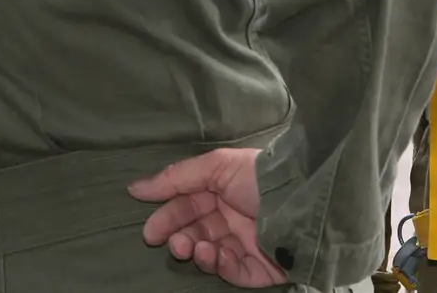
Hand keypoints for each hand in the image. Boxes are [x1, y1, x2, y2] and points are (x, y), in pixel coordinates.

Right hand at [128, 147, 288, 287]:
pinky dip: (218, 264)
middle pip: (196, 232)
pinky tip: (214, 253)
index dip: (168, 217)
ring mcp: (246, 244)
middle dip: (179, 237)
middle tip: (170, 242)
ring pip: (209, 254)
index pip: (189, 206)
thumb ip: (178, 176)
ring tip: (191, 246)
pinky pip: (231, 271)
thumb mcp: (218, 166)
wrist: (302, 200)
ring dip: (195, 250)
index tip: (149, 230)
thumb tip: (135, 187)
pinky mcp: (258, 268)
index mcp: (224, 192)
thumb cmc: (259, 178)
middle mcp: (233, 218)